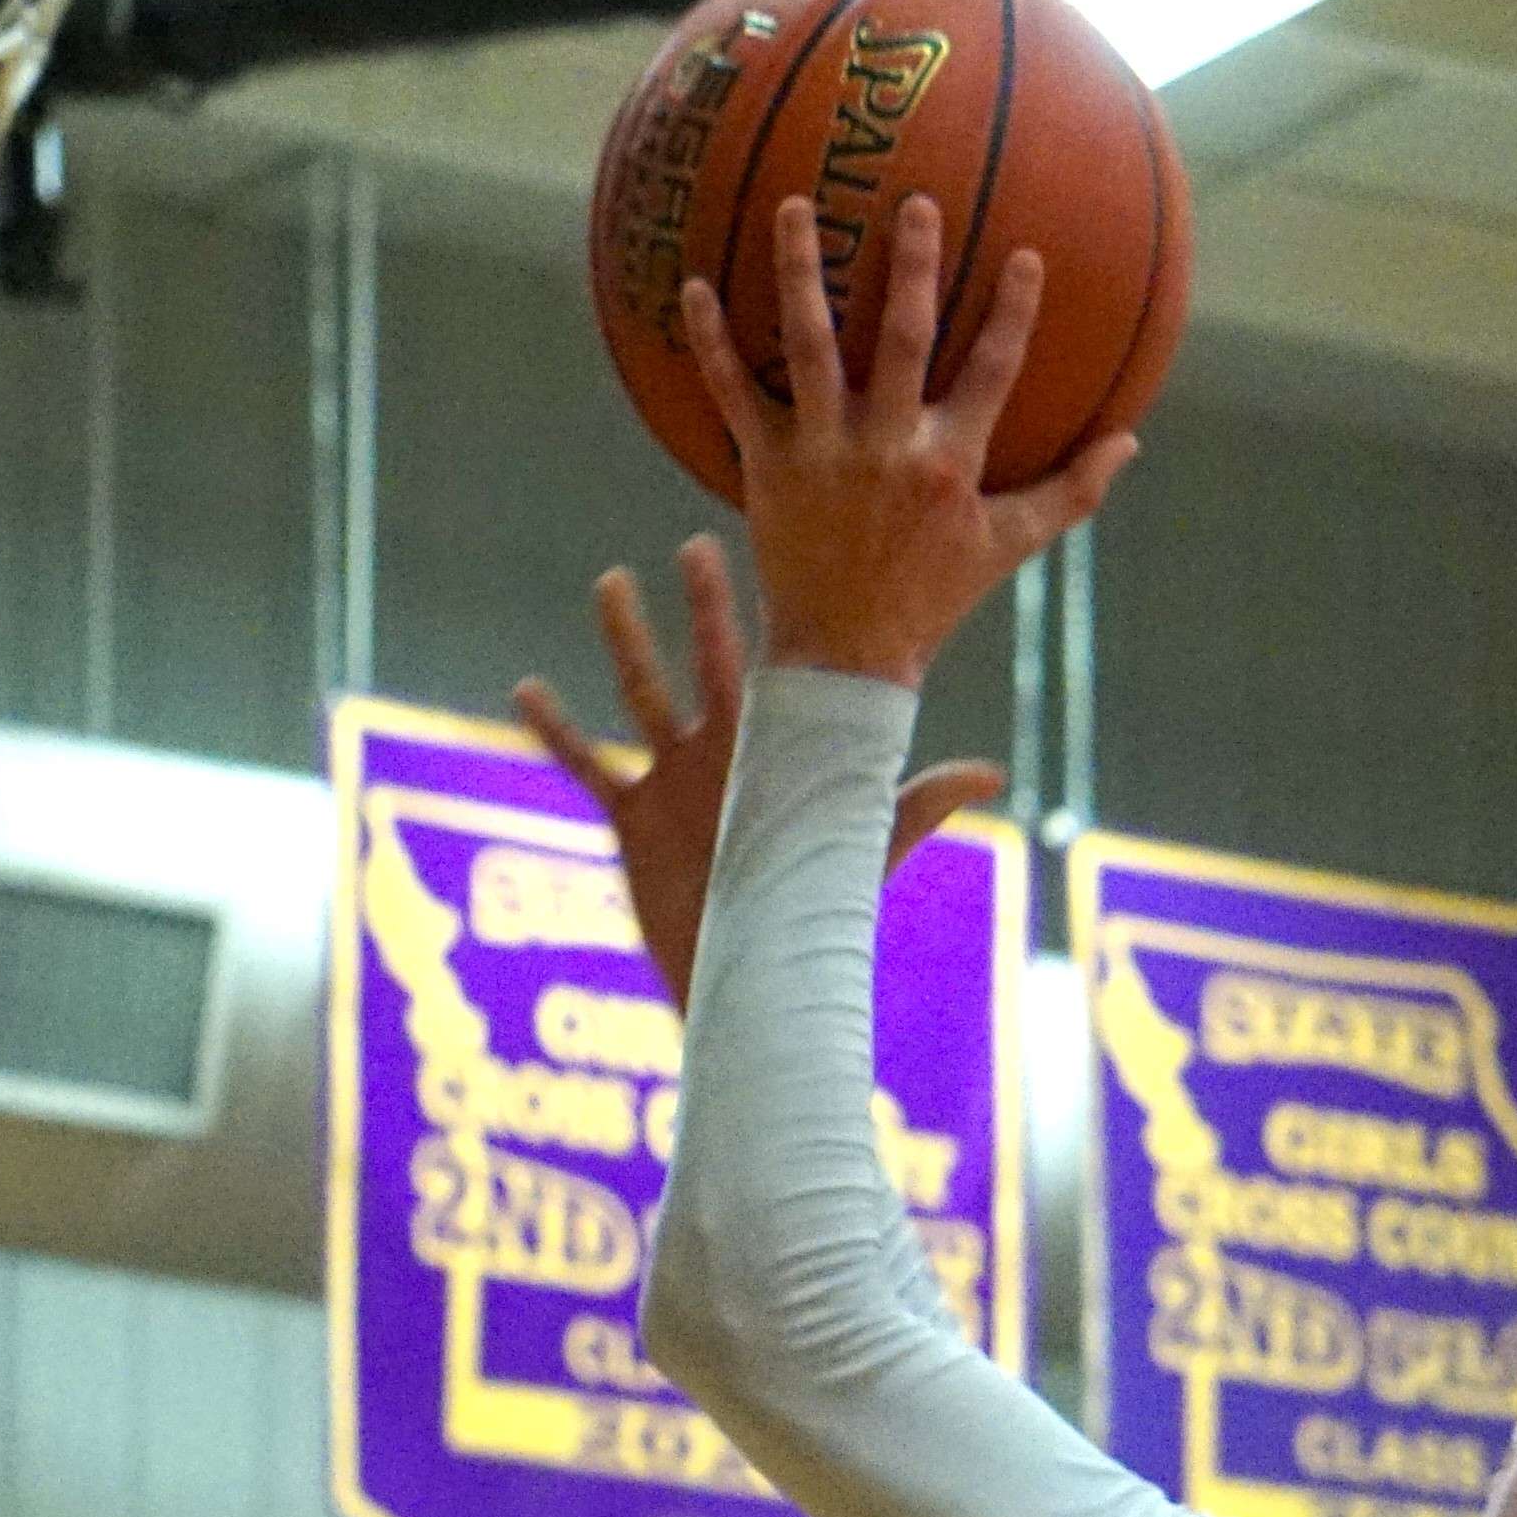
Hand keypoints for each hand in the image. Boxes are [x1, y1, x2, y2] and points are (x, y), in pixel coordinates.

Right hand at [514, 539, 1006, 1011]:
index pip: (773, 664)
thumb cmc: (809, 912)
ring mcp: (671, 777)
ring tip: (611, 581)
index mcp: (773, 747)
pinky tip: (523, 688)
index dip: (778, 615)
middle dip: (703, 605)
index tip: (783, 558)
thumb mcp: (864, 850)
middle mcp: (722, 748)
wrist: (751, 973)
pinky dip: (555, 729)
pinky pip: (586, 764)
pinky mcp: (631, 818)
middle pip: (708, 661)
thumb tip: (993, 771)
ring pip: (642, 693)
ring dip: (626, 639)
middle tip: (699, 542)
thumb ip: (921, 802)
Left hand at [682, 193, 1134, 691]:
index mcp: (949, 463)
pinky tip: (693, 287)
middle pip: (901, 337)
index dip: (1012, 313)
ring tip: (795, 206)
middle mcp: (886, 447)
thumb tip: (1130, 441)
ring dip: (801, 271)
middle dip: (911, 265)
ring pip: (809, 345)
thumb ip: (1070, 493)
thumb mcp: (1008, 549)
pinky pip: (733, 393)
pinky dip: (710, 342)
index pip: (991, 372)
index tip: (1026, 255)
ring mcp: (821, 453)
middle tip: (913, 200)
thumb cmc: (931, 597)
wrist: (845, 657)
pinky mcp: (766, 467)